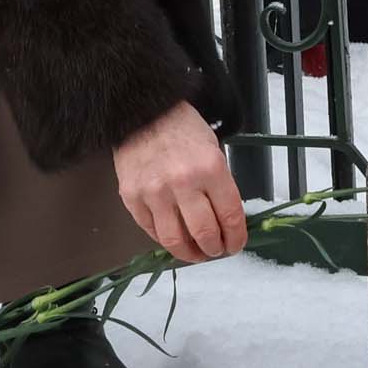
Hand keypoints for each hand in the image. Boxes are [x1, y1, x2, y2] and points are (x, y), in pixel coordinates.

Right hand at [112, 100, 247, 262]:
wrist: (143, 112)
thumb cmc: (182, 129)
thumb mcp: (213, 151)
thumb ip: (220, 186)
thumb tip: (226, 222)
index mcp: (211, 168)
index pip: (230, 216)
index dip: (236, 238)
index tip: (236, 245)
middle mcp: (183, 182)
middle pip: (204, 233)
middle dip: (215, 249)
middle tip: (217, 251)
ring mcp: (154, 192)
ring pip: (175, 240)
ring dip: (190, 254)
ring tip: (196, 254)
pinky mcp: (132, 197)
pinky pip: (151, 231)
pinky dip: (165, 240)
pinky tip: (174, 239)